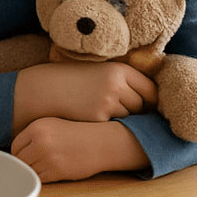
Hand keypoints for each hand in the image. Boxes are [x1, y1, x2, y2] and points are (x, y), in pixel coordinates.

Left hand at [11, 118, 148, 182]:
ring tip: (44, 167)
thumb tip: (17, 150)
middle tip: (33, 164)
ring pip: (30, 170)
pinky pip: (40, 179)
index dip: (19, 153)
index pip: (15, 145)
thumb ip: (33, 134)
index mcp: (36, 127)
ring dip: (34, 171)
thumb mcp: (51, 125)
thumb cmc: (75, 133)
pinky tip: (51, 172)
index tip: (24, 156)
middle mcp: (40, 141)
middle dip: (24, 163)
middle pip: (20, 159)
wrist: (98, 142)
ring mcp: (48, 157)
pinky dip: (42, 178)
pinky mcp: (57, 171)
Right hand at [14, 62, 157, 130]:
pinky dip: (111, 126)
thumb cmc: (70, 79)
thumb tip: (145, 97)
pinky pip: (115, 126)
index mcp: (118, 69)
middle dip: (140, 111)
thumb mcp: (97, 72)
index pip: (151, 89)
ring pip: (131, 118)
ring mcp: (108, 102)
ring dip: (126, 119)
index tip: (150, 106)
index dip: (152, 100)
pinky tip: (100, 122)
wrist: (43, 89)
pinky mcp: (99, 118)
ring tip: (110, 115)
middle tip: (130, 113)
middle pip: (143, 105)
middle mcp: (116, 84)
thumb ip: (120, 80)